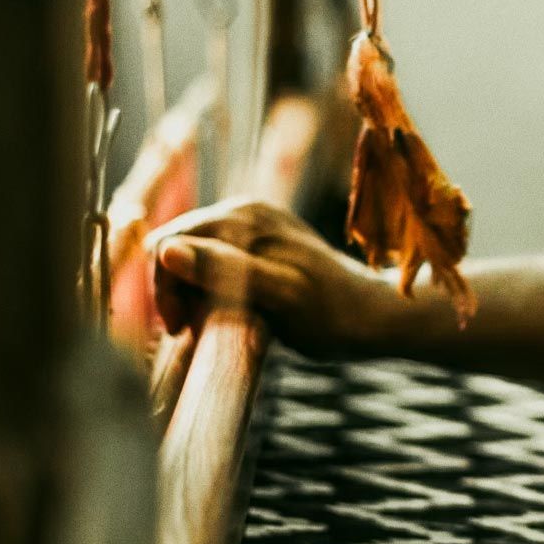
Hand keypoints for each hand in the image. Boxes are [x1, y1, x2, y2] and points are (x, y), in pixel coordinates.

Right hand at [146, 198, 384, 357]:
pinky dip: (211, 289)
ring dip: (192, 293)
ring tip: (213, 326)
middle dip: (176, 291)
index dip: (166, 290)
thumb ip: (223, 271)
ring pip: (192, 256)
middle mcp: (245, 211)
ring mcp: (254, 224)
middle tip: (196, 331)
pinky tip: (230, 313)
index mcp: (242, 218)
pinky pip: (215, 260)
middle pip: (176, 247)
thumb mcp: (276, 298)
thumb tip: (168, 251)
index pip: (167, 244)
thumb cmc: (331, 316)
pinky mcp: (262, 242)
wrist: (377, 315)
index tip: (183, 329)